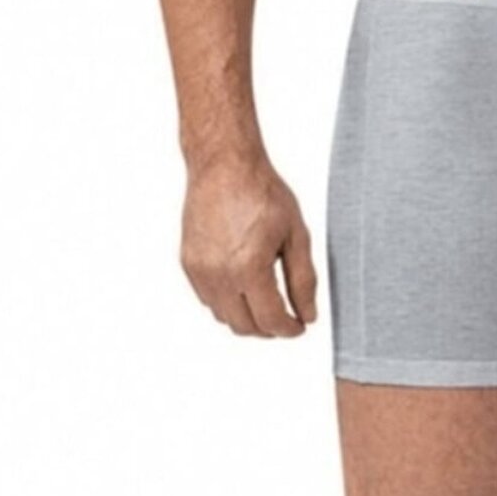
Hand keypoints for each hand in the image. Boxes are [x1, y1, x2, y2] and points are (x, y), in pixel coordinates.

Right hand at [180, 150, 319, 336]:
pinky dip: (227, 302)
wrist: (224, 166)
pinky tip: (244, 285)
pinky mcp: (189, 264)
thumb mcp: (296, 233)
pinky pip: (208, 299)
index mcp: (250, 268)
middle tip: (286, 317)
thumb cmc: (261, 192)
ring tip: (266, 300)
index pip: (271, 321)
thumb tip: (308, 314)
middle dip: (269, 329)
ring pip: (224, 316)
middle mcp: (220, 275)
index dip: (289, 329)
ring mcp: (200, 271)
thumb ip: (303, 279)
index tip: (299, 326)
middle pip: (245, 326)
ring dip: (246, 317)